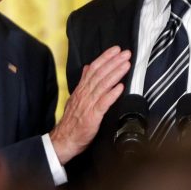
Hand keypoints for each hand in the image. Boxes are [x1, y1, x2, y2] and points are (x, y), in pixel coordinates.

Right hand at [50, 46, 130, 164]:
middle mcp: (84, 94)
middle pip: (100, 74)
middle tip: (125, 53)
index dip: (105, 58)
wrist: (64, 140)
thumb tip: (87, 68)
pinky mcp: (92, 116)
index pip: (93, 69)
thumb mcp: (75, 98)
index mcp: (81, 89)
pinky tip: (120, 87)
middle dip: (113, 62)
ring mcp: (88, 104)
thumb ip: (83, 82)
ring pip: (103, 85)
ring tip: (126, 65)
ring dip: (115, 73)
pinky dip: (112, 94)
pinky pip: (103, 103)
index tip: (115, 50)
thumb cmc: (72, 121)